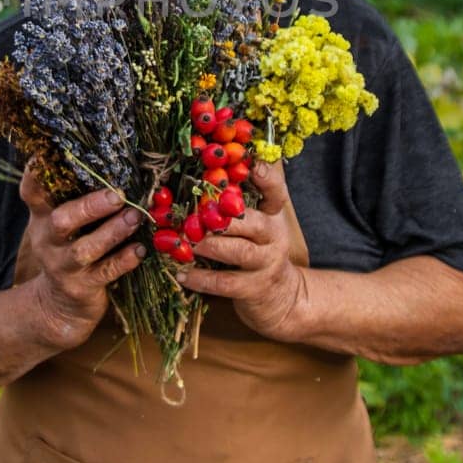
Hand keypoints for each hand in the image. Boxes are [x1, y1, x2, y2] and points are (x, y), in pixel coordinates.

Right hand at [18, 166, 146, 350]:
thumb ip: (72, 196)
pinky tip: (140, 249)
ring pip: (86, 249)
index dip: (36, 175)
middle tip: (117, 195)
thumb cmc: (68, 249)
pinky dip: (124, 260)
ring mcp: (64, 266)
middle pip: (60, 220)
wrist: (59, 306)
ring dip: (113, 232)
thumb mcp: (61, 225)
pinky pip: (106, 272)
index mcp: (42, 219)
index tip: (46, 155)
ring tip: (135, 217)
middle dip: (89, 207)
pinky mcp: (83, 288)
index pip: (32, 193)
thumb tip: (107, 157)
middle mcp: (49, 241)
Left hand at [175, 159, 306, 341]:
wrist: (281, 295)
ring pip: (238, 251)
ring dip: (209, 245)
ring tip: (185, 240)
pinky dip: (201, 278)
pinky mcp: (253, 288)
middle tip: (195, 211)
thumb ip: (235, 200)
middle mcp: (273, 236)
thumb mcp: (256, 222)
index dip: (266, 178)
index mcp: (273, 214)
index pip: (275, 192)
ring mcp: (266, 263)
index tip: (252, 166)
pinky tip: (181, 273)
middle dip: (222, 215)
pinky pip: (225, 283)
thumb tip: (203, 169)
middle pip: (253, 222)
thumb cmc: (258, 249)